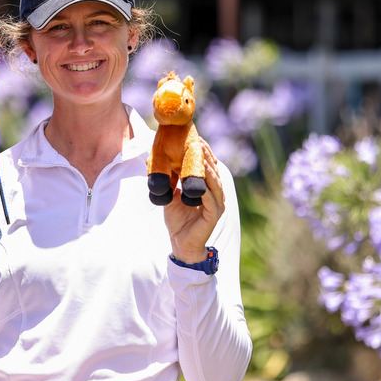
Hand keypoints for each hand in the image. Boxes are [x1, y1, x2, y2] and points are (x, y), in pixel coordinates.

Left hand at [163, 138, 224, 262]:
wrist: (180, 243)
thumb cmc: (178, 220)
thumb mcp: (172, 196)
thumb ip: (172, 182)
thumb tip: (162, 164)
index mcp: (208, 188)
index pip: (208, 166)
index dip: (203, 152)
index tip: (195, 137)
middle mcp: (216, 194)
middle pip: (213, 170)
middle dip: (206, 154)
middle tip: (198, 139)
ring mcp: (217, 204)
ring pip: (214, 181)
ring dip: (207, 167)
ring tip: (200, 154)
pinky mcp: (214, 214)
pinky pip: (210, 197)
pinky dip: (205, 186)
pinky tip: (200, 178)